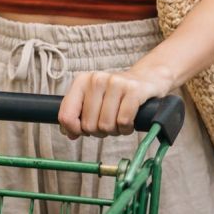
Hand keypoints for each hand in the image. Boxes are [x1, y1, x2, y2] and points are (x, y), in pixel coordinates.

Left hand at [57, 67, 172, 139]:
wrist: (147, 79)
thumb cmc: (116, 95)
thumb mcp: (93, 100)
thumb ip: (76, 115)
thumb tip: (69, 133)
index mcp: (82, 81)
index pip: (66, 115)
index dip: (74, 130)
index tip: (83, 131)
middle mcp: (97, 79)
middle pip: (89, 125)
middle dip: (100, 131)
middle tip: (109, 122)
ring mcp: (116, 83)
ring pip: (106, 125)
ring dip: (115, 130)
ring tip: (120, 120)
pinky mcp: (134, 90)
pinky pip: (123, 122)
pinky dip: (127, 128)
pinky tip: (130, 122)